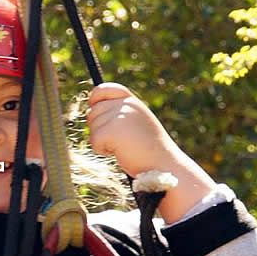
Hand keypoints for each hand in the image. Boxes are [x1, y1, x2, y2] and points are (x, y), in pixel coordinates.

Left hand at [87, 83, 217, 221]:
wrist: (165, 166)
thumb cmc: (149, 150)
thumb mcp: (137, 123)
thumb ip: (120, 113)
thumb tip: (91, 110)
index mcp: (132, 101)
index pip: (103, 89)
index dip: (94, 100)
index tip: (95, 111)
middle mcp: (127, 105)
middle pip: (93, 112)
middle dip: (98, 128)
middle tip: (117, 141)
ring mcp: (120, 116)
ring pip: (92, 127)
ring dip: (102, 141)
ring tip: (122, 147)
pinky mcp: (113, 131)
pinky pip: (94, 140)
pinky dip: (102, 150)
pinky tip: (119, 153)